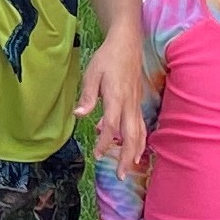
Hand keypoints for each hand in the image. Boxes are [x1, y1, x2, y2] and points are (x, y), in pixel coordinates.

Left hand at [76, 35, 146, 174]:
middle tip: (121, 176)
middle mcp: (129, 104)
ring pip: (140, 133)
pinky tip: (133, 148)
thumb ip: (87, 96)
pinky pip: (141, 125)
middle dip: (127, 157)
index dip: (105, 142)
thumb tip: (79, 115)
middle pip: (131, 136)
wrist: (127, 44)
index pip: (112, 126)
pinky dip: (139, 140)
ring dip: (135, 152)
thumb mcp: (92, 73)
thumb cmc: (107, 58)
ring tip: (129, 168)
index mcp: (116, 97)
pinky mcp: (138, 102)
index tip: (98, 155)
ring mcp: (136, 103)